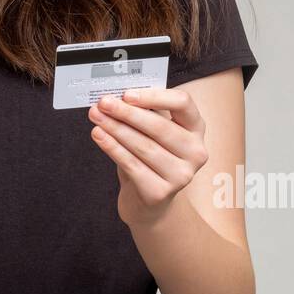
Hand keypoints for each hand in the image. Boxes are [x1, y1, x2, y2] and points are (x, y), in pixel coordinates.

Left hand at [87, 87, 207, 228]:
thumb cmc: (150, 156)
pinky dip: (112, 148)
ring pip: (143, 146)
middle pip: (159, 127)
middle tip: (103, 103)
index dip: (154, 97)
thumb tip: (116, 97)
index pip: (182, 103)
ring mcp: (181, 175)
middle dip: (126, 113)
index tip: (127, 94)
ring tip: (96, 117)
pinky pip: (132, 164)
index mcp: (196, 128)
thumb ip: (142, 112)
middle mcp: (195, 151)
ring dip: (115, 129)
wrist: (148, 199)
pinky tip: (99, 136)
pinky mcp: (161, 192)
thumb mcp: (152, 130)